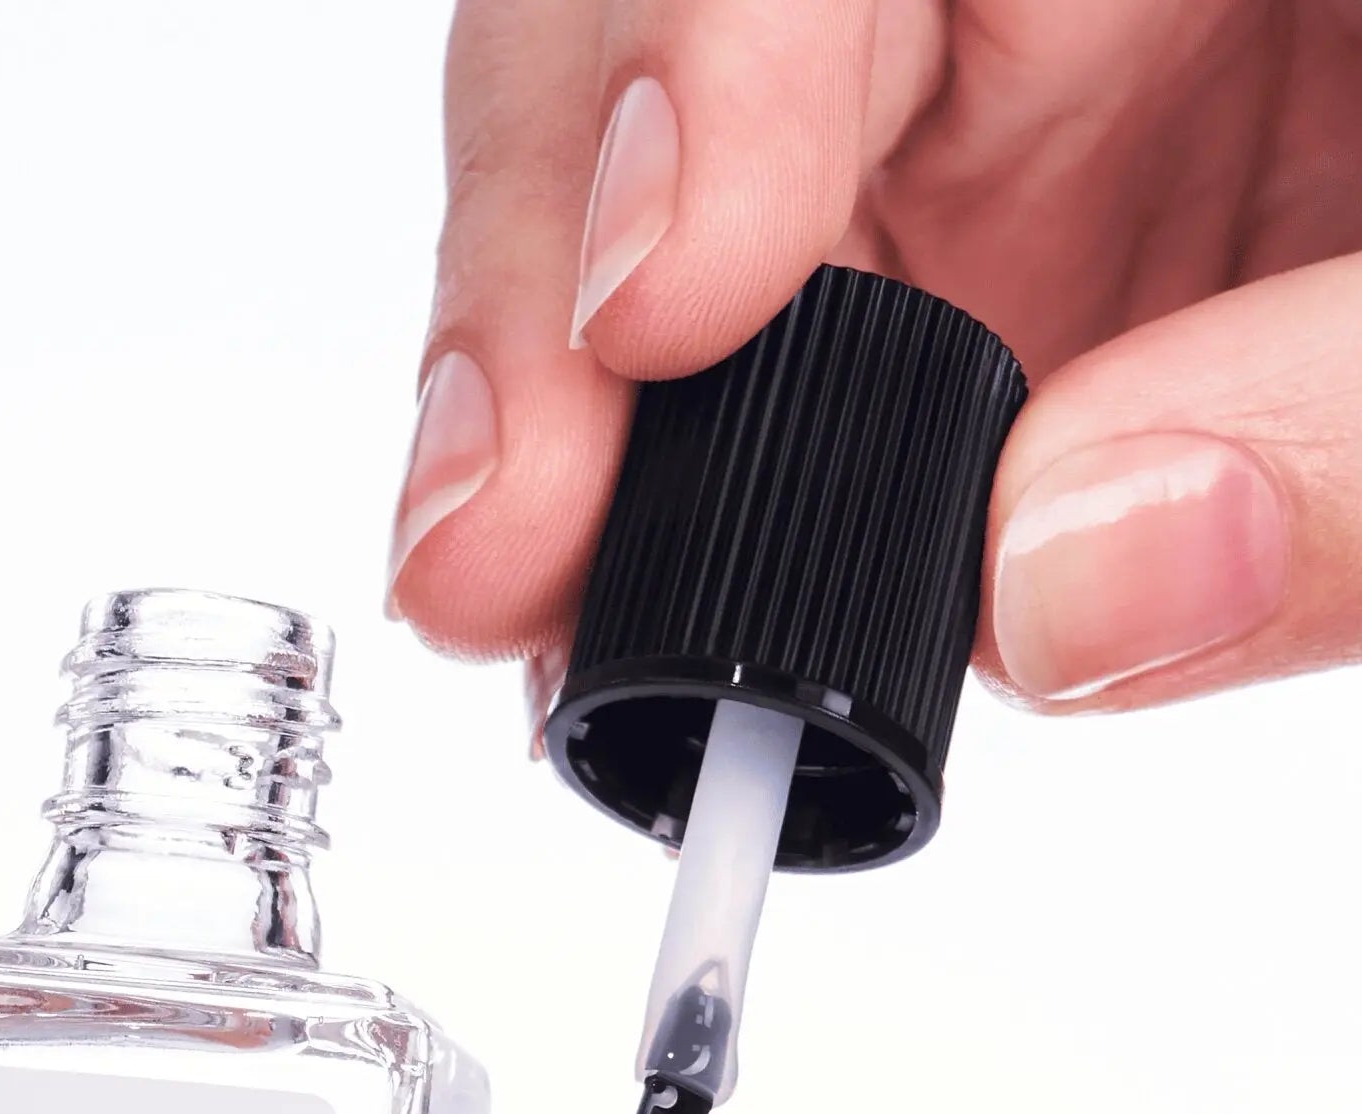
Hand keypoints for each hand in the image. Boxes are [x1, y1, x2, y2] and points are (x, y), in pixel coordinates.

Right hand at [386, 0, 1361, 723]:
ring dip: (560, 415)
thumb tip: (1072, 582)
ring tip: (525, 605)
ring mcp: (976, 81)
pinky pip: (748, 326)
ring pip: (647, 187)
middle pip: (656, 27)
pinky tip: (613, 593)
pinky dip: (660, 483)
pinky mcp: (966, 220)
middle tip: (492, 552)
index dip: (690, 66)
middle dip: (541, 285)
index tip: (649, 318)